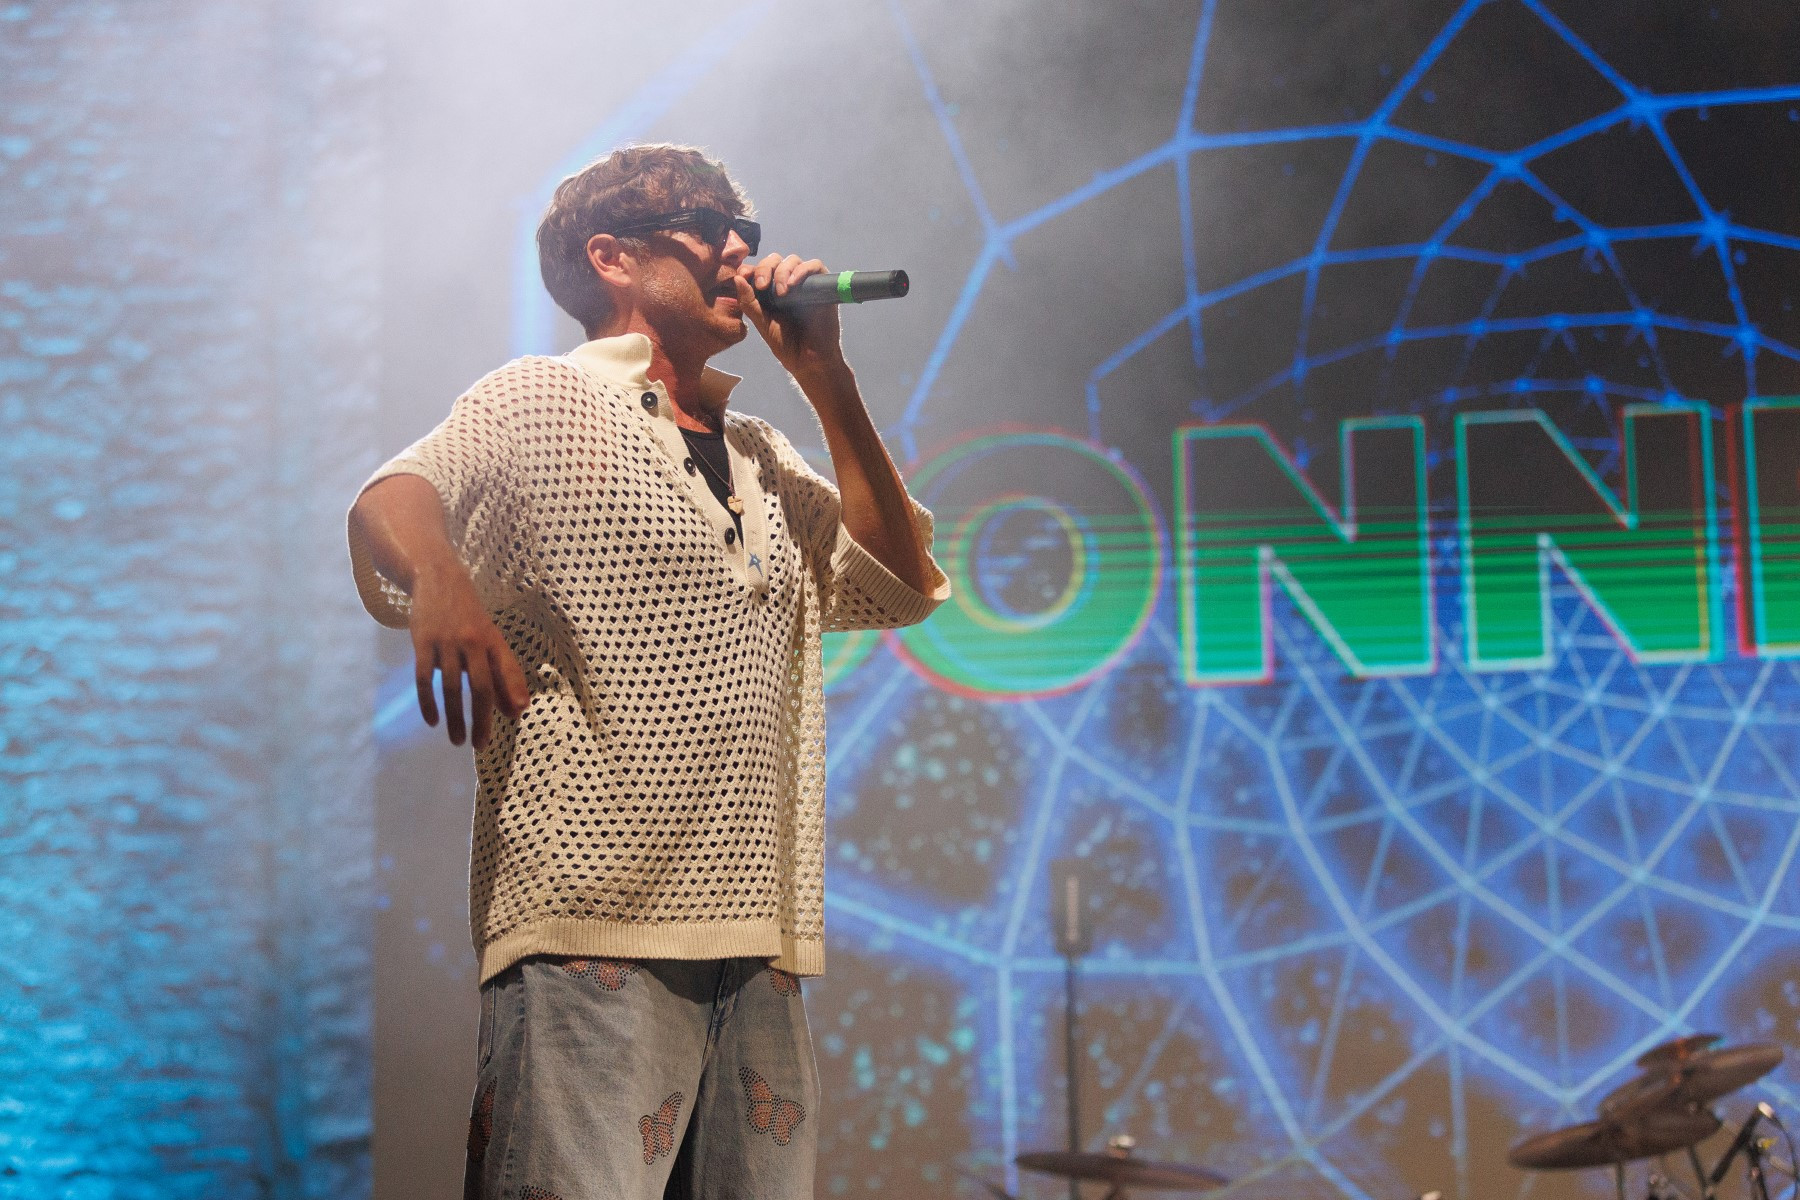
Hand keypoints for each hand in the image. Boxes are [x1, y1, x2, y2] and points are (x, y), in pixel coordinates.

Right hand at [407, 563, 529, 748]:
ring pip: (451, 687)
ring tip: (457, 740)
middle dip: (481, 718)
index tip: (514, 720)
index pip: (507, 672)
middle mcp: (473, 642)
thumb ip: (504, 674)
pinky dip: (428, 702)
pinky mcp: (423, 642)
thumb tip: (518, 710)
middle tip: (480, 745)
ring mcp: (446, 642)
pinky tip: (432, 721)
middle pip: (480, 686)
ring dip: (454, 717)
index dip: (512, 695)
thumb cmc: (468, 616)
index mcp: (493, 641)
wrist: (437, 578)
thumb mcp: (490, 639)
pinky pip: (424, 678)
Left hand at [733, 253, 846, 381]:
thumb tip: (738, 278)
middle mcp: (786, 284)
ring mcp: (804, 284)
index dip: (750, 268)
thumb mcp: (762, 324)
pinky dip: (803, 270)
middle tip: (761, 285)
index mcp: (769, 291)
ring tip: (781, 291)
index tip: (744, 275)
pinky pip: (815, 266)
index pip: (758, 269)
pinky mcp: (822, 286)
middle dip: (765, 268)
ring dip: (783, 270)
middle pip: (774, 260)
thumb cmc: (786, 344)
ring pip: (792, 260)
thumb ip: (749, 302)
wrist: (809, 360)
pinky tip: (793, 284)